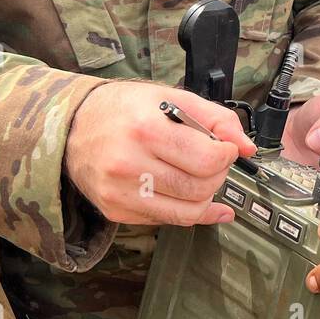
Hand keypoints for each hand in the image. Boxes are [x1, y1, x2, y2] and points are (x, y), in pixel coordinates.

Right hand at [65, 82, 255, 225]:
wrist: (72, 126)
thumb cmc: (125, 109)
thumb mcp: (172, 97)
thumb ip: (216, 118)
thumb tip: (247, 147)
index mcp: (146, 129)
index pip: (207, 159)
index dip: (226, 155)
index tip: (225, 148)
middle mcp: (128, 164)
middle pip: (199, 187)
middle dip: (218, 175)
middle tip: (213, 161)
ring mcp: (119, 192)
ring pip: (187, 212)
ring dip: (205, 195)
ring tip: (200, 176)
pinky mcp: (115, 210)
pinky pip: (166, 221)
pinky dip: (187, 210)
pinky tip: (191, 197)